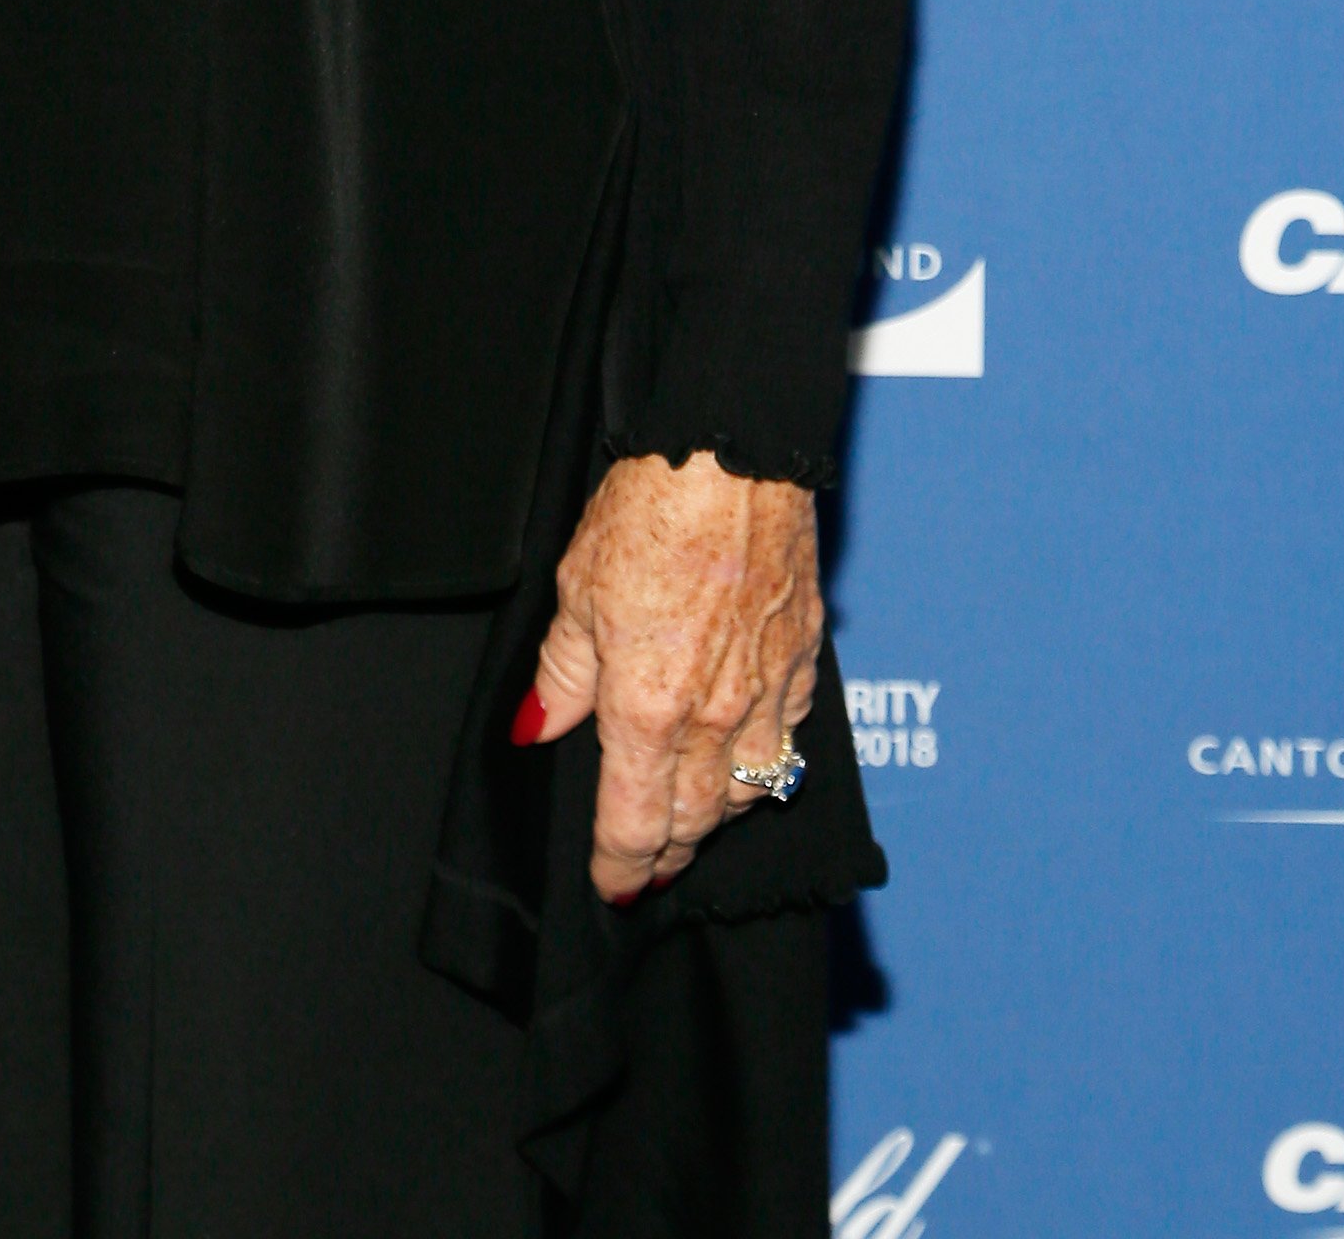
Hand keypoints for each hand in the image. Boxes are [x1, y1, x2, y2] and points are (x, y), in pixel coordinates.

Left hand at [519, 450, 820, 901]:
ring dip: (716, 818)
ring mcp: (767, 694)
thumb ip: (562, 675)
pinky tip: (749, 760)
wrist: (732, 458)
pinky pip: (789, 743)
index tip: (612, 884)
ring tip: (691, 821)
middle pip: (695, 824)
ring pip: (747, 795)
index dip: (621, 866)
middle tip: (647, 865)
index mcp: (647, 709)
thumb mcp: (576, 592)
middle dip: (668, 854)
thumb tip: (539, 729)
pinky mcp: (803, 663)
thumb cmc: (651, 511)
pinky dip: (766, 767)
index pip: (635, 825)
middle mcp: (714, 718)